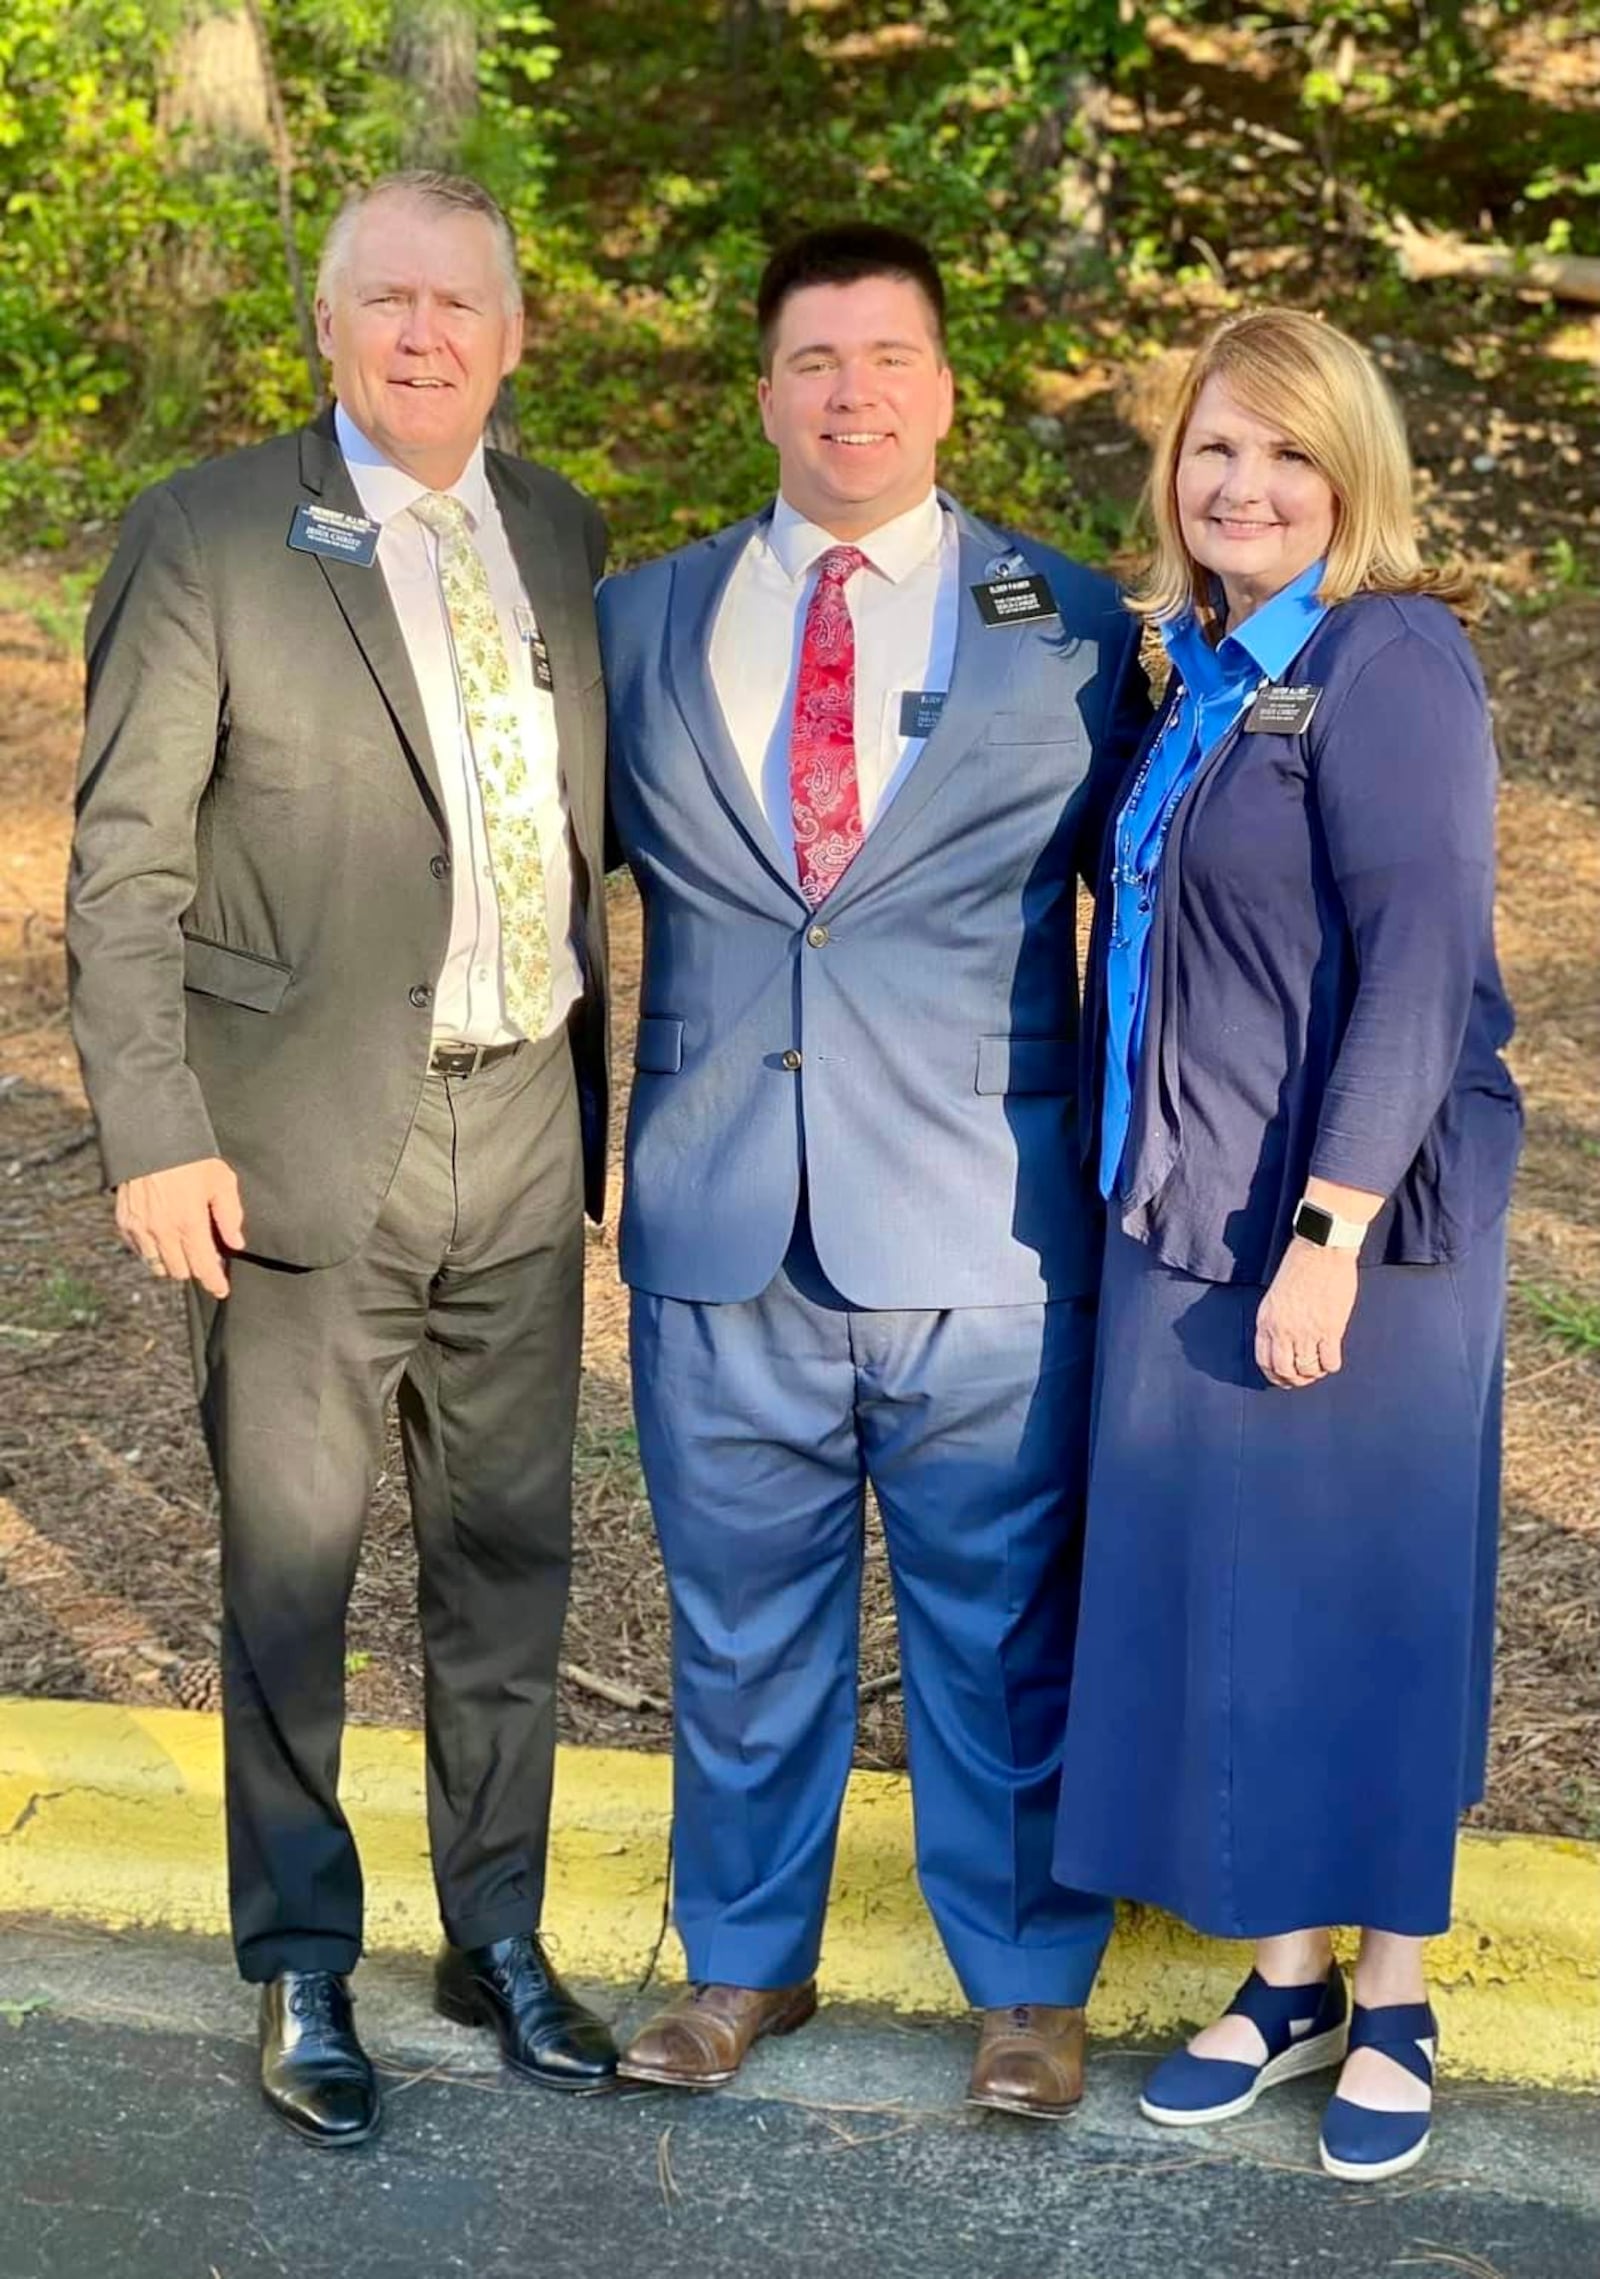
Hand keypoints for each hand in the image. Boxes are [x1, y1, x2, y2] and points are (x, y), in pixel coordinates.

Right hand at [114, 1157, 244, 1299]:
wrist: (149, 1137)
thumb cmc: (190, 1156)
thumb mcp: (220, 1180)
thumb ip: (230, 1215)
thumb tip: (236, 1243)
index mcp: (189, 1223)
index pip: (203, 1267)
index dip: (214, 1283)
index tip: (221, 1290)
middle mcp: (162, 1231)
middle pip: (180, 1271)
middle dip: (195, 1268)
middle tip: (206, 1256)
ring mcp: (140, 1228)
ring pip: (158, 1266)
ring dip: (173, 1263)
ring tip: (184, 1248)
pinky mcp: (125, 1222)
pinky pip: (140, 1252)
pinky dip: (152, 1252)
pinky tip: (164, 1238)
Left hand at [1254, 1239, 1357, 1390]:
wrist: (1321, 1250)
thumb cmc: (1299, 1267)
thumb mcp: (1275, 1296)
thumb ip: (1276, 1321)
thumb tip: (1284, 1343)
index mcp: (1266, 1321)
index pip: (1264, 1361)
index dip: (1274, 1375)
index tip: (1284, 1378)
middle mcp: (1283, 1330)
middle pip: (1284, 1370)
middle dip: (1294, 1380)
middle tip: (1304, 1378)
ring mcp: (1306, 1331)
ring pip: (1307, 1369)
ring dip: (1314, 1374)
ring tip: (1319, 1368)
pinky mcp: (1330, 1329)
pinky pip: (1329, 1361)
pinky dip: (1330, 1366)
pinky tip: (1332, 1358)